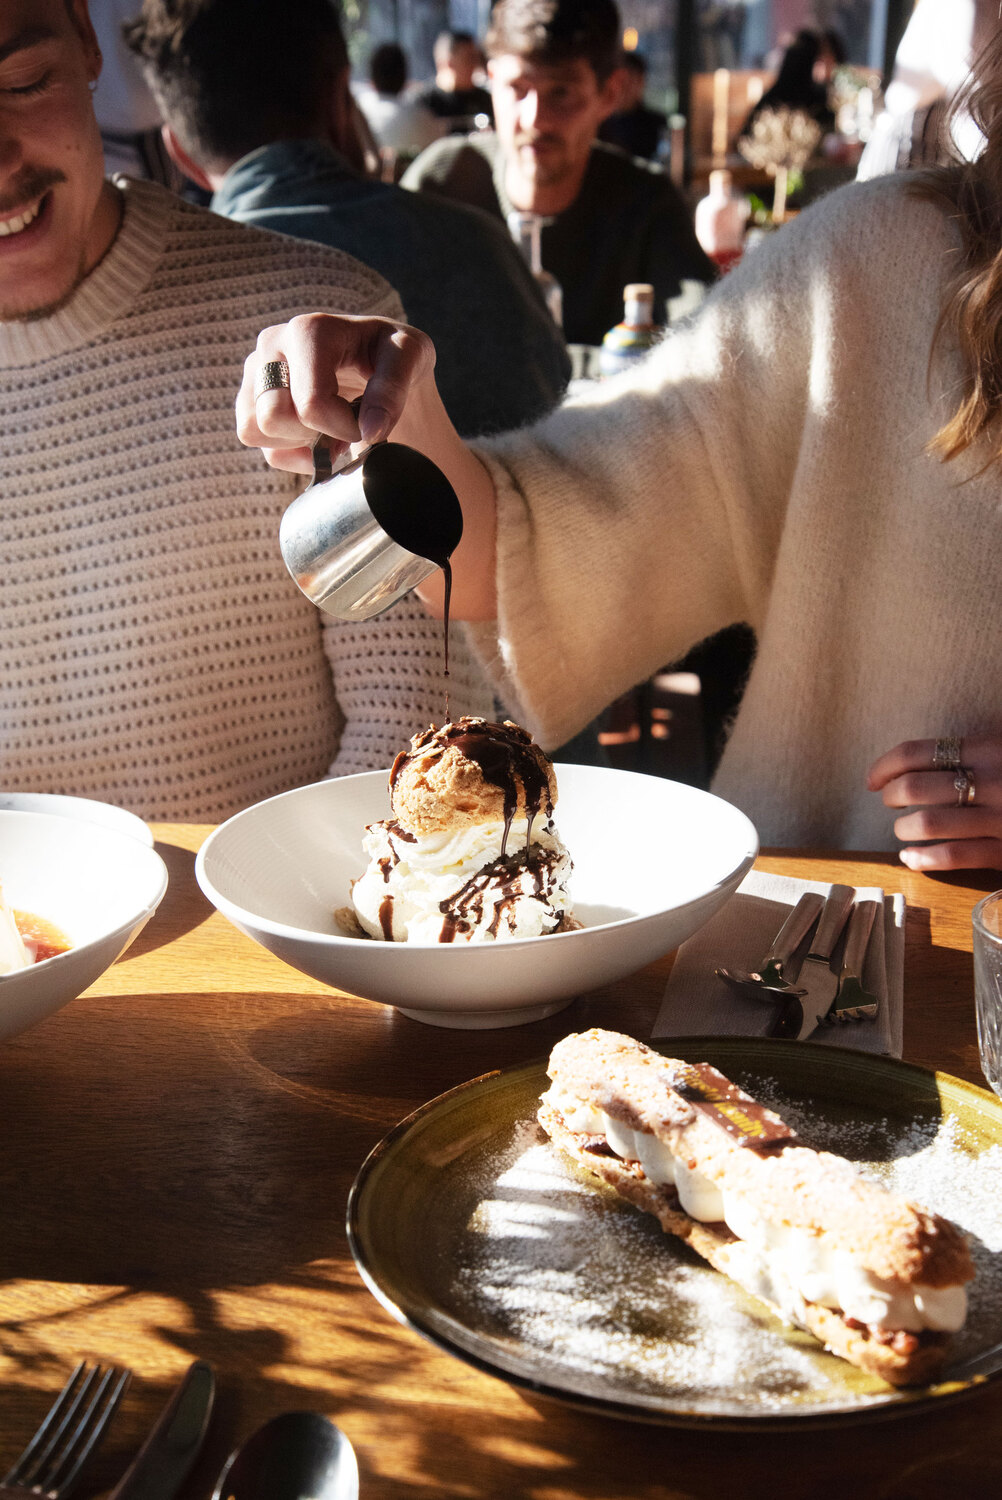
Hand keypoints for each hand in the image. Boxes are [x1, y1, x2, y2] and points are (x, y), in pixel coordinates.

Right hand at [235, 313, 435, 474]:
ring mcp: (254, 371)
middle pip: (273, 418)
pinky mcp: (248, 397)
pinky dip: (288, 451)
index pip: (311, 404)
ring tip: (328, 427)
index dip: (343, 428)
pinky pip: (254, 442)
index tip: (367, 423)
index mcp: (309, 330)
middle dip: (314, 435)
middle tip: (344, 425)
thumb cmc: (391, 354)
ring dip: (297, 443)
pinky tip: (314, 436)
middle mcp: (272, 344)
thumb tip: (369, 430)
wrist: (376, 360)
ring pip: (252, 431)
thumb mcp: (412, 356)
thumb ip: (394, 388)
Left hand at [867, 735, 1001, 871]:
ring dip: (904, 829)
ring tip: (904, 829)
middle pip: (914, 787)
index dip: (884, 767)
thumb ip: (965, 751)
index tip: (873, 780)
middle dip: (892, 796)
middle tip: (892, 802)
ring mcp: (999, 818)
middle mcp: (992, 781)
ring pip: (928, 823)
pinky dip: (923, 858)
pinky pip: (952, 856)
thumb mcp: (1000, 750)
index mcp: (986, 750)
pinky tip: (911, 857)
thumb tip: (903, 765)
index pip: (916, 753)